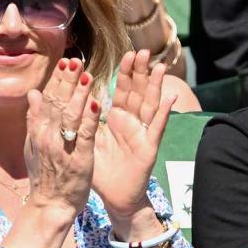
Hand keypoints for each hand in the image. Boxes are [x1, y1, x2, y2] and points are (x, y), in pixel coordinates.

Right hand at [24, 57, 100, 218]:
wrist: (50, 205)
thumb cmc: (45, 176)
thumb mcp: (33, 146)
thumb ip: (34, 119)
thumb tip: (33, 93)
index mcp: (38, 131)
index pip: (48, 99)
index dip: (57, 80)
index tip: (65, 63)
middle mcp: (48, 136)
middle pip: (58, 103)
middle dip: (67, 81)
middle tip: (76, 61)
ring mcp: (63, 147)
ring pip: (70, 115)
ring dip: (78, 94)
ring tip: (86, 75)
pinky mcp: (79, 158)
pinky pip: (85, 134)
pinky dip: (89, 118)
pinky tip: (95, 102)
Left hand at [93, 50, 175, 223]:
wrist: (115, 197)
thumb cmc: (102, 169)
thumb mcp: (89, 139)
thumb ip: (85, 118)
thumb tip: (75, 96)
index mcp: (117, 118)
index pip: (122, 90)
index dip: (125, 72)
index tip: (126, 53)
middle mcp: (132, 123)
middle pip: (138, 92)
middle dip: (140, 72)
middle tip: (142, 51)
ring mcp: (142, 134)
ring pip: (150, 105)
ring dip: (155, 86)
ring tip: (159, 67)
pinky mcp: (149, 148)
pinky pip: (157, 128)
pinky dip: (163, 113)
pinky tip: (171, 99)